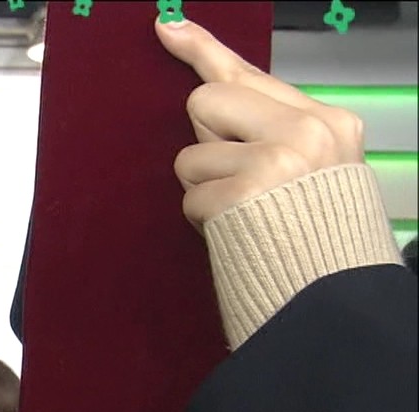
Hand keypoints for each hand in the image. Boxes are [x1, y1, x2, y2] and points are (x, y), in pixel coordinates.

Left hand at [157, 17, 365, 226]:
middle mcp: (306, 133)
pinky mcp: (243, 195)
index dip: (202, 50)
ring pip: (190, 153)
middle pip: (206, 101)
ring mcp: (275, 162)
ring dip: (203, 187)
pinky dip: (202, 219)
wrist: (332, 296)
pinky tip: (235, 231)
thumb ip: (268, 128)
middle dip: (206, 139)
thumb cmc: (313, 234)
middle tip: (237, 176)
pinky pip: (190, 195)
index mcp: (327, 121)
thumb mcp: (311, 167)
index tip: (167, 27)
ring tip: (243, 212)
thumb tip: (208, 98)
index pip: (250, 73)